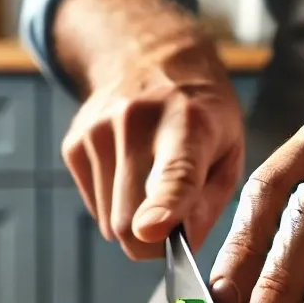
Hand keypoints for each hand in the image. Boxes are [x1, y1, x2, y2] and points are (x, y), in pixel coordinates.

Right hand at [61, 39, 244, 259]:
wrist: (148, 57)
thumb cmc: (199, 111)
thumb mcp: (229, 150)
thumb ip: (210, 202)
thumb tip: (181, 245)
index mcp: (189, 123)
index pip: (174, 173)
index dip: (163, 206)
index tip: (151, 231)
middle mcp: (136, 122)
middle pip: (129, 218)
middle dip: (151, 243)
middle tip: (172, 226)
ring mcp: (97, 131)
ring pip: (109, 221)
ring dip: (133, 221)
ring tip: (152, 181)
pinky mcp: (74, 143)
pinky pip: (94, 206)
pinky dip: (115, 203)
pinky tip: (129, 169)